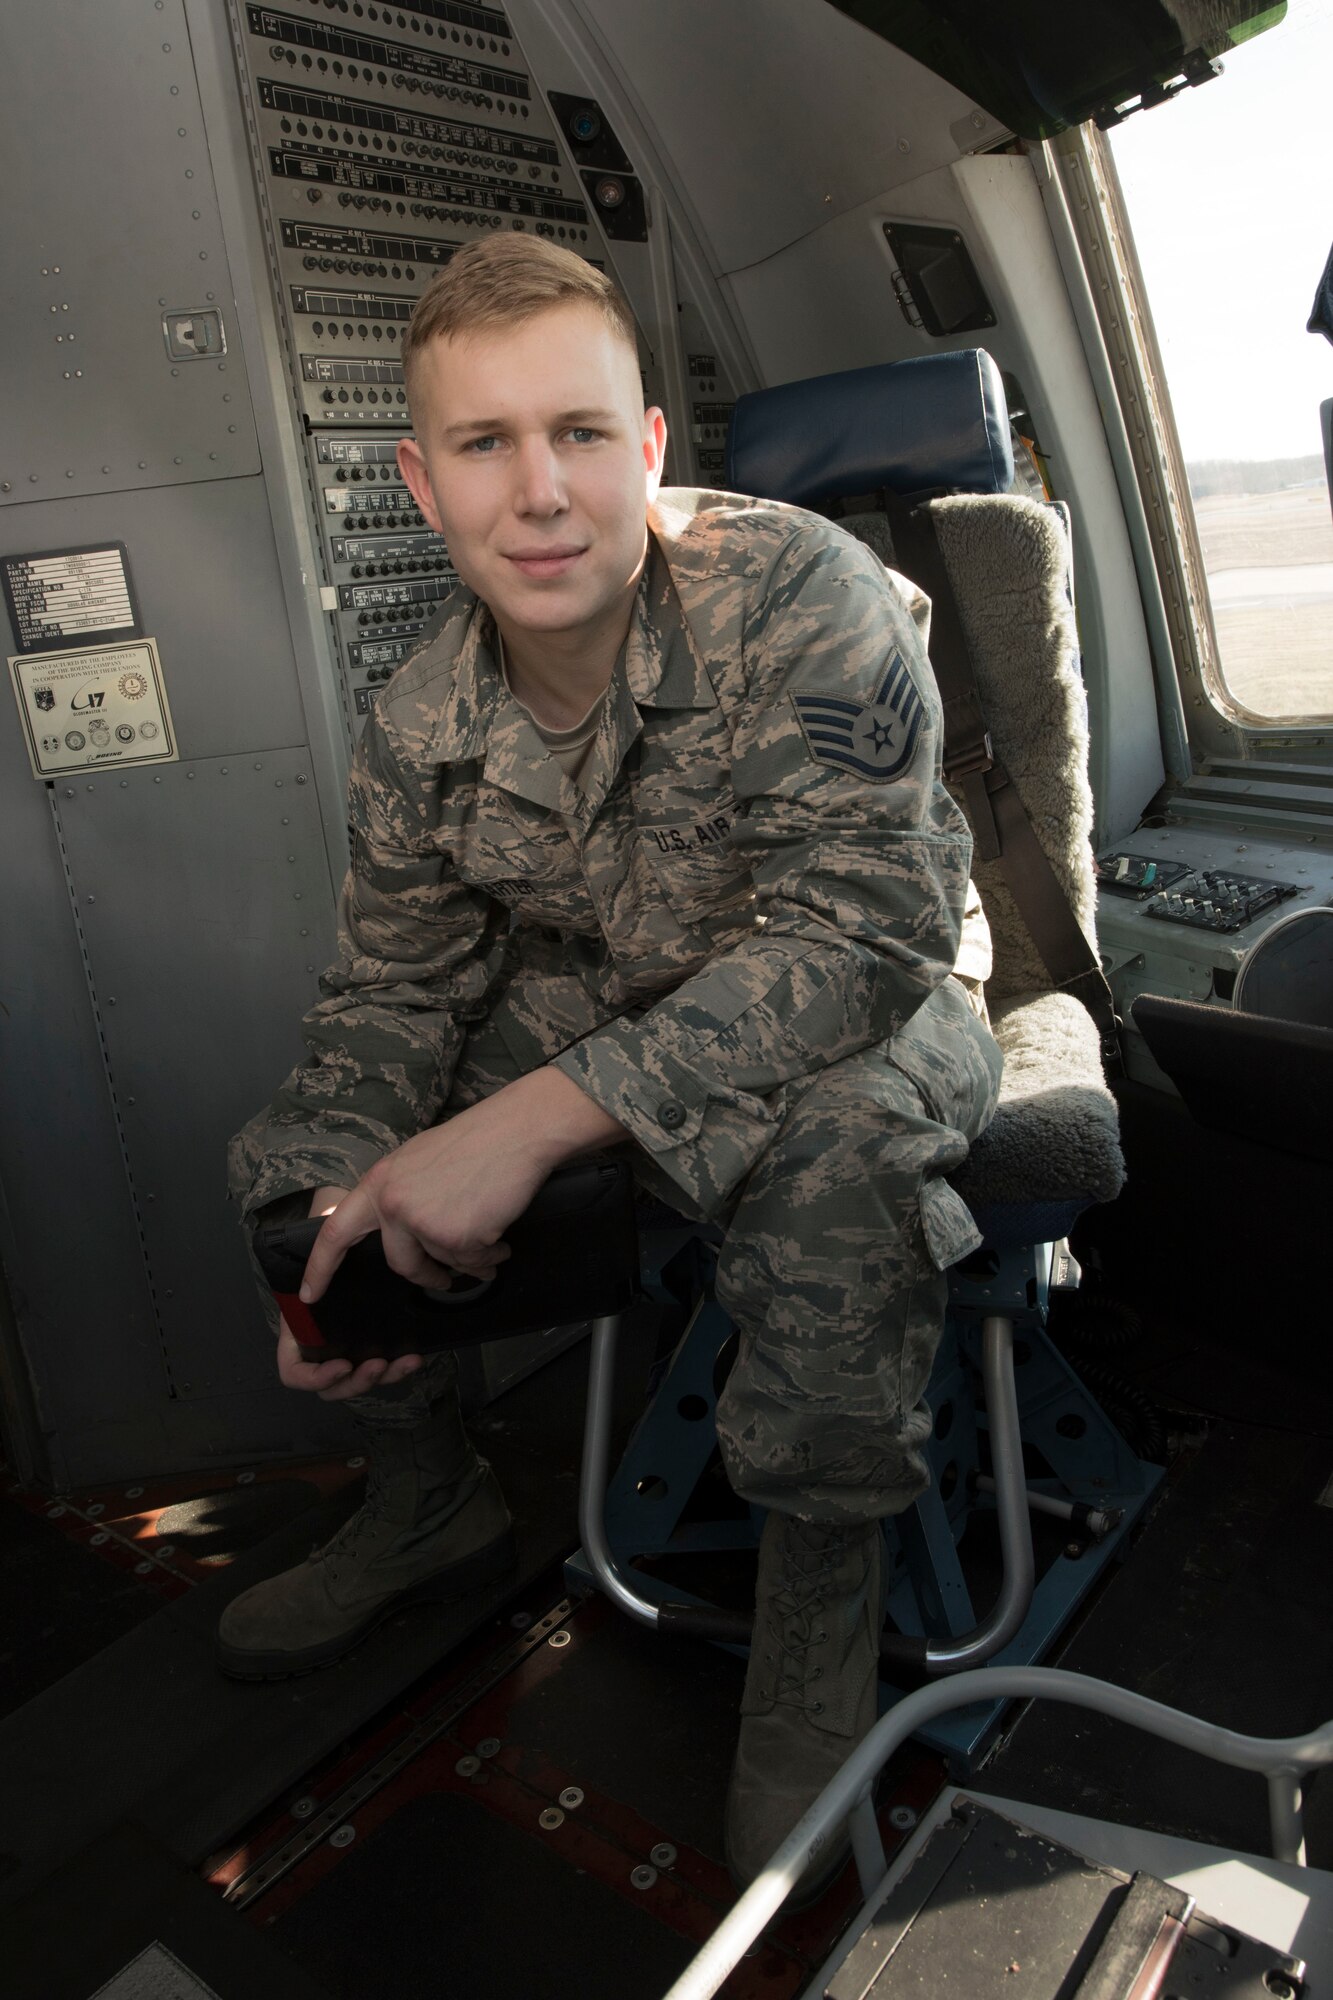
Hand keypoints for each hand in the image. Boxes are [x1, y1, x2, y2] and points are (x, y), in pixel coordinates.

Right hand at [273, 1184, 423, 1399]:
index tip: (342, 1363)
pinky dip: (398, 1368)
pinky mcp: (378, 1341)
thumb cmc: (337, 1230)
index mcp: (299, 1327)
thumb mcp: (324, 1235)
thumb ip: (321, 1245)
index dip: (314, 1376)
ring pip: (360, 1381)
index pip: (293, 1369)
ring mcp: (350, 1344)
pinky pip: (384, 1367)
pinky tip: (415, 1357)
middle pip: (331, 1385)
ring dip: (380, 1379)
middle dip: (355, 1383)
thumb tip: (323, 1251)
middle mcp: (323, 1341)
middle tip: (377, 1366)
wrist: (364, 1226)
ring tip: (400, 1363)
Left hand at [298, 1067, 624, 1306]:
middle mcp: (392, 1203)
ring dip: (467, 1260)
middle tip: (443, 1281)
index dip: (320, 1268)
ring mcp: (421, 1221)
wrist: (517, 1130)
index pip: (336, 1232)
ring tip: (488, 1234)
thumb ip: (401, 1195)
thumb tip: (401, 1233)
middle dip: (427, 1277)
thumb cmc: (478, 1142)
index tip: (308, 1296)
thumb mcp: (419, 1163)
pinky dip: (489, 1257)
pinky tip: (499, 1237)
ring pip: (441, 1265)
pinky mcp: (454, 1236)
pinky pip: (471, 1264)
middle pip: (401, 1264)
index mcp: (380, 1182)